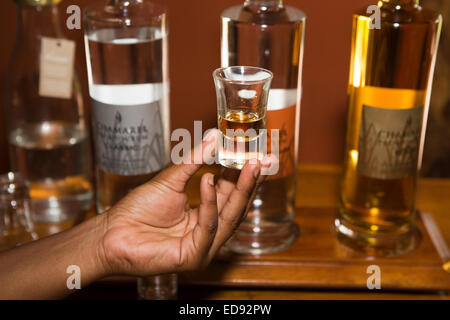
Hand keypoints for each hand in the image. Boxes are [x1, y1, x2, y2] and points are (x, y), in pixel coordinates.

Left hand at [98, 130, 265, 275]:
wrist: (112, 232)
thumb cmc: (138, 209)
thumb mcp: (171, 179)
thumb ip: (195, 160)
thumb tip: (213, 136)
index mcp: (205, 214)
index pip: (231, 194)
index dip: (244, 175)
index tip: (257, 155)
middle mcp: (208, 231)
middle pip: (236, 206)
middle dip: (249, 181)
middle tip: (259, 159)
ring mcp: (203, 246)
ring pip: (229, 216)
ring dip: (239, 189)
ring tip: (247, 165)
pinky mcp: (194, 256)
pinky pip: (208, 226)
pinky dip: (209, 203)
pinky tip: (209, 180)